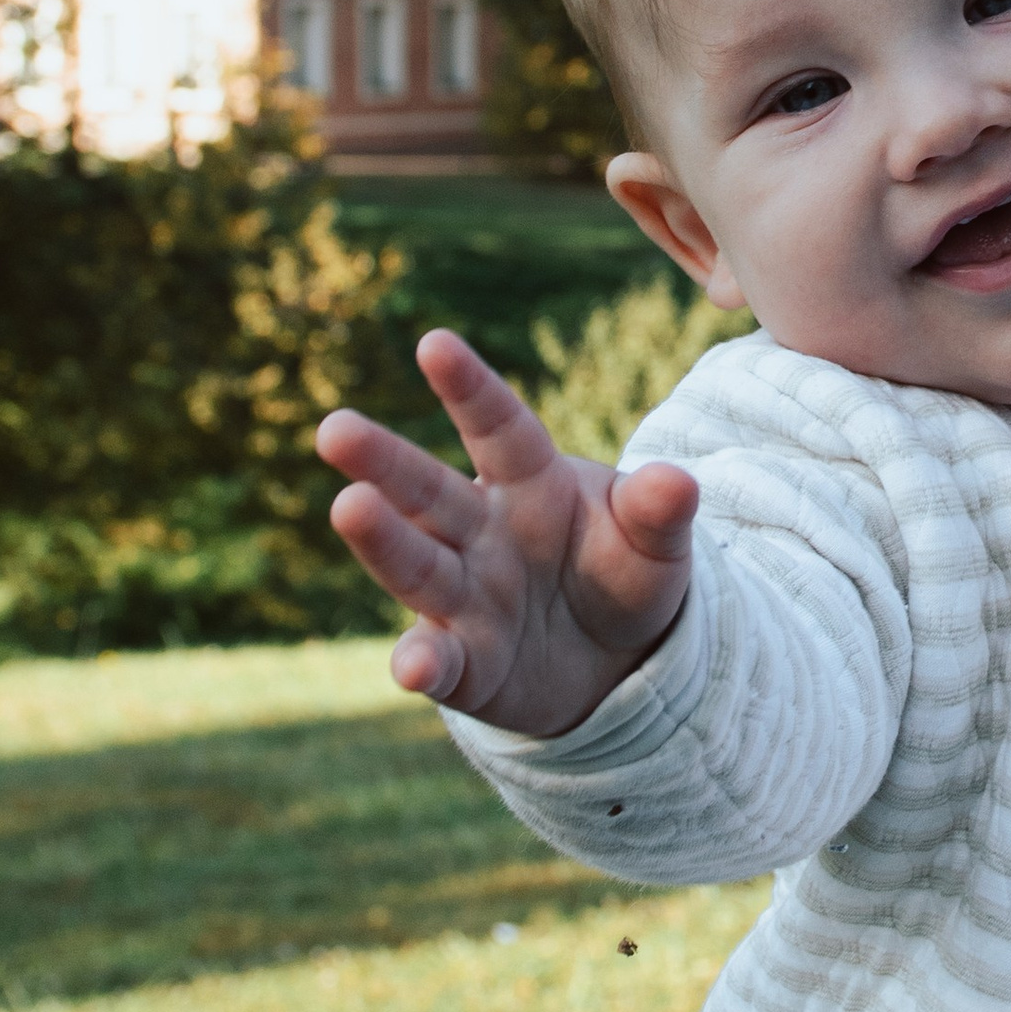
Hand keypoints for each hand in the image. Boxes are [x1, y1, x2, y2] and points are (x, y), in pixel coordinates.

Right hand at [317, 327, 700, 738]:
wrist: (622, 661)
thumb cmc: (625, 575)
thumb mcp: (655, 541)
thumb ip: (659, 511)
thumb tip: (675, 483)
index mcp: (529, 481)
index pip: (498, 428)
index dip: (469, 388)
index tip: (435, 343)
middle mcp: (481, 531)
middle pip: (428, 491)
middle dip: (383, 461)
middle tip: (335, 429)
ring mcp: (465, 597)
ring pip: (417, 565)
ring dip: (382, 540)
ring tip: (349, 508)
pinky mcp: (466, 665)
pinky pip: (440, 661)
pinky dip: (424, 663)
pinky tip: (412, 668)